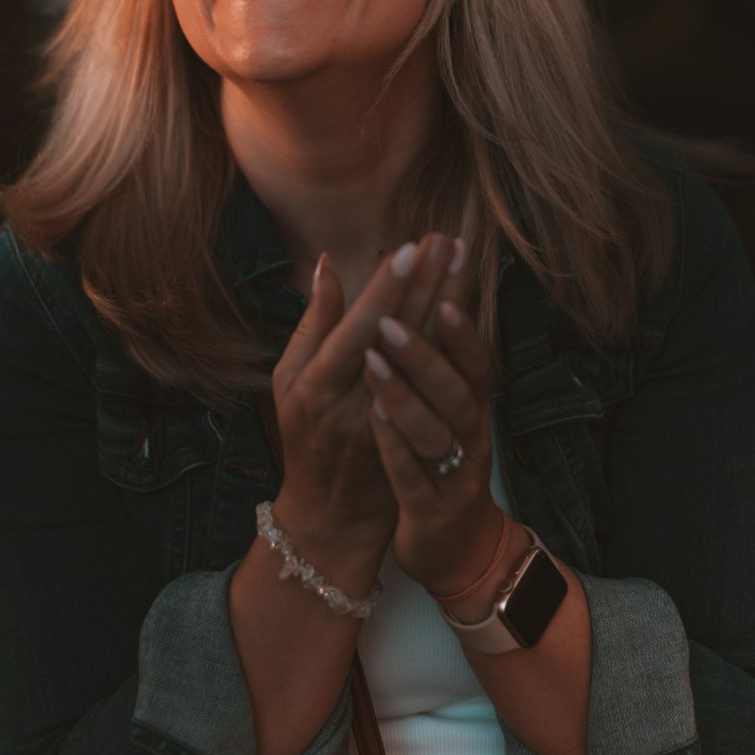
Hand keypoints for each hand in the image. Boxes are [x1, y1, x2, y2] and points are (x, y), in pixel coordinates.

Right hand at [271, 234, 463, 554]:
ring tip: (461, 259)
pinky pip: (442, 384)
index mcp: (320, 386)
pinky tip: (466, 307)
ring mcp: (393, 421)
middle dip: (426, 282)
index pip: (361, 329)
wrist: (332, 515)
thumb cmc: (302, 436)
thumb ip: (313, 323)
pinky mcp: (419, 434)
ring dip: (447, 302)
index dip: (388, 289)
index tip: (412, 248)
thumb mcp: (288, 380)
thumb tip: (327, 264)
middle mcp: (357, 402)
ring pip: (428, 356)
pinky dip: (454, 342)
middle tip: (448, 239)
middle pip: (401, 334)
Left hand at [362, 294, 502, 595]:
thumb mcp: (441, 408)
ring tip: (374, 361)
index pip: (469, 355)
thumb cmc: (442, 464)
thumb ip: (430, 355)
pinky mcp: (433, 510)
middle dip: (428, 351)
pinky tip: (376, 419)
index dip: (458, 318)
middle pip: (457, 388)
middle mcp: (471, 435)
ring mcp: (455, 474)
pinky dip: (396, 446)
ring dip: (405, 395)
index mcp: (470, 405)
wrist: (456, 552)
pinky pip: (413, 476)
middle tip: (393, 319)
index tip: (443, 277)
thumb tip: (422, 293)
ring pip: (436, 431)